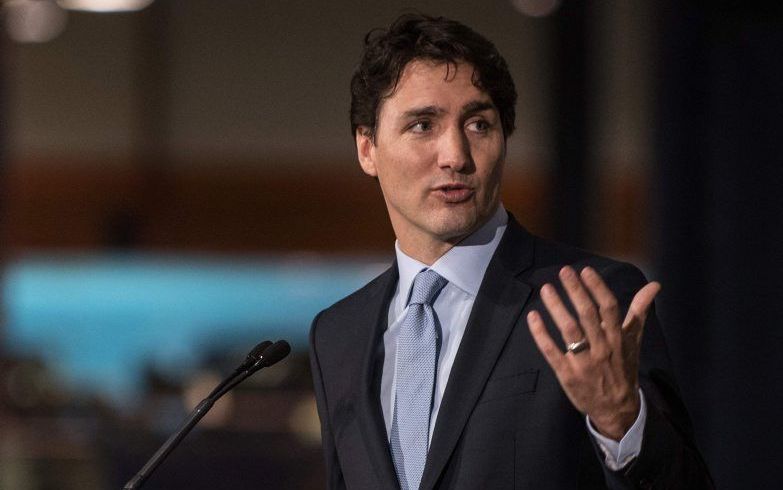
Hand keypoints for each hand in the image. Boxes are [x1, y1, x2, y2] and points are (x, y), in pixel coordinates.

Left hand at [526, 266, 660, 440]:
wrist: (617, 408)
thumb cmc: (623, 367)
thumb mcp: (633, 340)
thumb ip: (639, 311)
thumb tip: (654, 285)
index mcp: (617, 338)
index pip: (609, 308)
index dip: (597, 288)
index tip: (585, 271)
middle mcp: (602, 348)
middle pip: (587, 315)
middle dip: (575, 291)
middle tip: (564, 271)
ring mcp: (584, 362)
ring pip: (569, 331)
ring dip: (556, 308)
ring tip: (546, 289)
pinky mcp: (567, 374)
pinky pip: (552, 352)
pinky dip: (541, 334)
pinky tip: (533, 317)